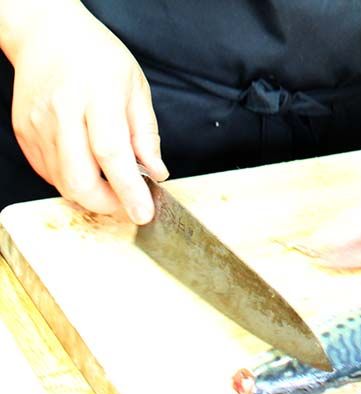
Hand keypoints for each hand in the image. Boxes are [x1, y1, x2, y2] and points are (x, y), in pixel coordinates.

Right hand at [7, 1, 167, 223]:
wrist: (46, 34)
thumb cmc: (97, 57)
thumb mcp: (136, 88)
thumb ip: (146, 134)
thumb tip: (156, 173)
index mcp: (98, 98)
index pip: (112, 154)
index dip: (129, 190)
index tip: (144, 213)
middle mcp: (63, 114)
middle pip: (80, 179)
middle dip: (108, 204)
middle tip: (129, 203)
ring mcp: (39, 126)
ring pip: (63, 183)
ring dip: (91, 196)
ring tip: (112, 185)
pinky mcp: (25, 134)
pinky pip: (49, 174)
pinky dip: (72, 182)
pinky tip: (88, 169)